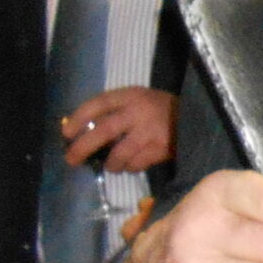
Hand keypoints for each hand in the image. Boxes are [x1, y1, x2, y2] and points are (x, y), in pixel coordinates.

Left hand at [60, 87, 176, 174]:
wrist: (197, 117)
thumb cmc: (161, 109)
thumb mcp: (139, 100)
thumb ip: (117, 110)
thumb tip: (84, 131)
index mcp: (131, 96)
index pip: (98, 104)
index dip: (78, 118)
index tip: (65, 133)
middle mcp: (138, 112)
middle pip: (104, 130)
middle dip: (83, 147)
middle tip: (71, 160)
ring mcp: (150, 131)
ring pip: (119, 153)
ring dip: (110, 163)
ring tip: (110, 166)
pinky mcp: (161, 148)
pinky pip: (137, 163)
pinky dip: (130, 167)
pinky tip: (131, 165)